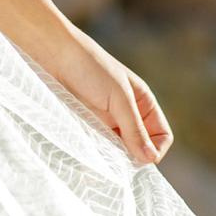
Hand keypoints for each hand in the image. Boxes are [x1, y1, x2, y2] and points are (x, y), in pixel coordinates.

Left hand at [46, 27, 172, 166]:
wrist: (53, 54)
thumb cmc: (90, 68)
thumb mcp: (119, 98)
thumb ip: (135, 129)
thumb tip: (151, 159)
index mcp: (143, 103)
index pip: (161, 135)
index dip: (155, 149)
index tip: (140, 159)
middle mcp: (127, 114)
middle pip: (140, 147)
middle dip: (133, 157)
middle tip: (119, 162)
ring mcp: (107, 121)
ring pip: (119, 150)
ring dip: (114, 157)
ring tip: (103, 156)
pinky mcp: (87, 125)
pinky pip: (99, 147)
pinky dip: (98, 154)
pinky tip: (91, 153)